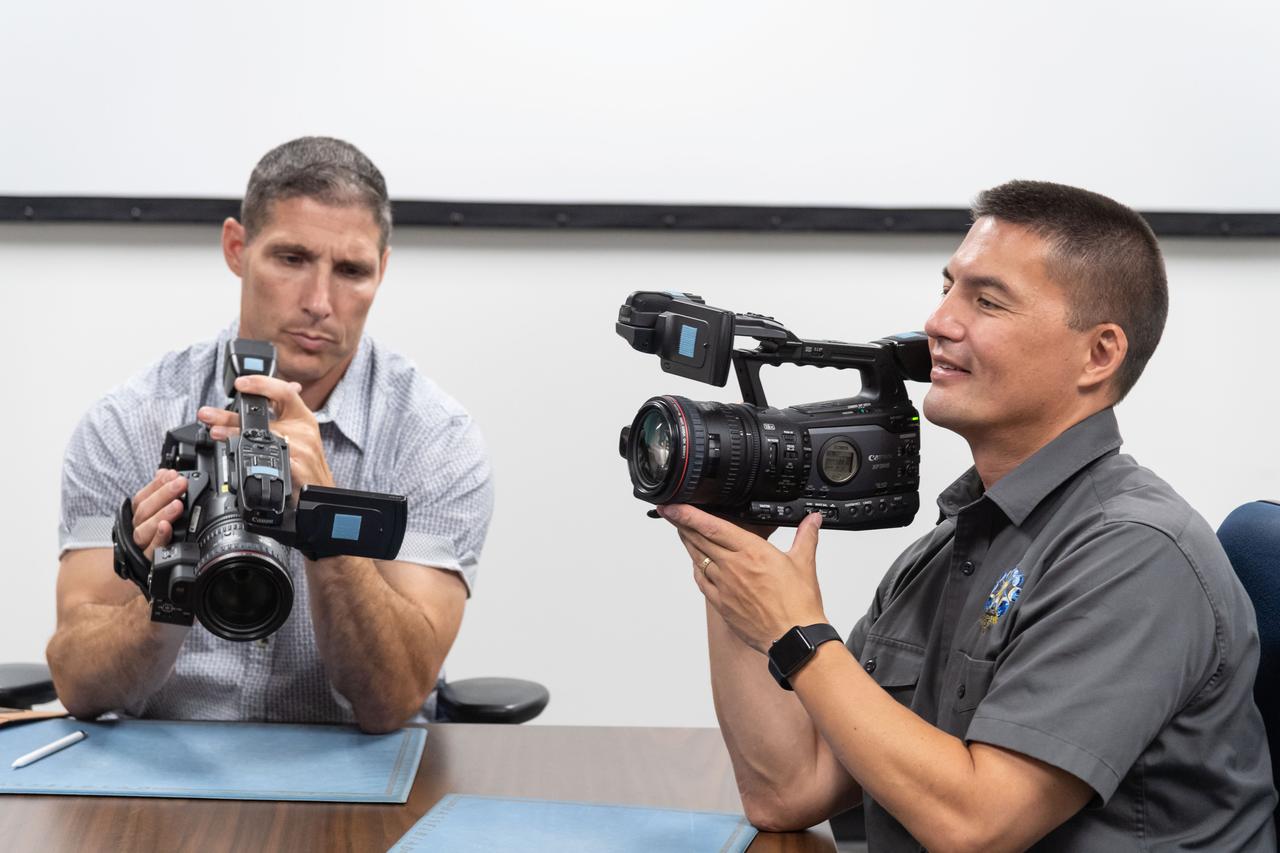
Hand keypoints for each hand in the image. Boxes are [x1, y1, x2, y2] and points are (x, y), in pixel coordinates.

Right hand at [130, 469, 188, 559]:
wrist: (141, 568)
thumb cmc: (152, 537)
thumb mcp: (155, 512)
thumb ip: (159, 492)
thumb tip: (165, 472)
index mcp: (138, 516)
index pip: (142, 497)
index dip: (157, 484)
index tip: (173, 474)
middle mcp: (137, 528)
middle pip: (144, 510)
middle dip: (163, 494)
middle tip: (181, 484)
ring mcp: (141, 545)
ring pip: (144, 528)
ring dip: (162, 514)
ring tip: (178, 504)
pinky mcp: (147, 561)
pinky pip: (151, 549)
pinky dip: (159, 537)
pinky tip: (166, 527)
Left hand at [197, 375, 335, 498]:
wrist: (322, 492)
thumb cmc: (307, 464)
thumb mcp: (300, 434)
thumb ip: (284, 414)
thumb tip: (277, 390)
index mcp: (303, 418)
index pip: (285, 392)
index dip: (262, 384)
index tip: (240, 384)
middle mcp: (304, 431)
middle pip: (263, 417)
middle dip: (230, 415)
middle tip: (207, 414)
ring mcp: (303, 450)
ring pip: (262, 437)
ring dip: (234, 435)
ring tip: (216, 433)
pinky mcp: (299, 469)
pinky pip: (271, 460)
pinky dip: (248, 457)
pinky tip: (235, 455)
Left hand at [659, 504, 826, 653]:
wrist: (793, 637)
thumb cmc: (798, 604)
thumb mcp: (804, 563)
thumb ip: (806, 536)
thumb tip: (812, 520)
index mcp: (751, 552)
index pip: (712, 527)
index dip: (688, 514)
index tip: (674, 506)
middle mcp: (732, 567)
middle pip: (698, 540)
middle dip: (681, 525)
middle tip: (671, 513)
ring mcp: (724, 586)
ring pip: (697, 559)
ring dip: (688, 544)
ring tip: (682, 532)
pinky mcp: (721, 603)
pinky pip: (701, 582)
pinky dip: (696, 569)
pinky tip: (696, 564)